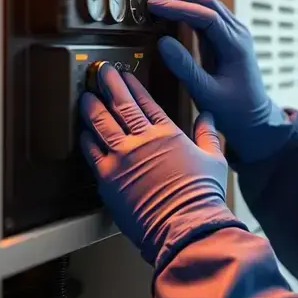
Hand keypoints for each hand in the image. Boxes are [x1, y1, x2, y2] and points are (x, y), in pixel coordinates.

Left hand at [79, 63, 232, 266]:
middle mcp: (143, 141)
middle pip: (122, 106)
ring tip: (86, 97)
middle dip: (110, 85)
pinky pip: (91, 153)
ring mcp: (122, 158)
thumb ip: (208, 134)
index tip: (127, 75)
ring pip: (102, 125)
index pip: (148, 103)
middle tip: (102, 72)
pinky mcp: (108, 178)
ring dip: (93, 108)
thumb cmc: (201, 195)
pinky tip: (83, 133)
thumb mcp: (214, 159)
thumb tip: (208, 116)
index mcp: (168, 134)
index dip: (135, 87)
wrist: (185, 224)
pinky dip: (86, 140)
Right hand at [147, 0, 290, 162]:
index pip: (206, 16)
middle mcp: (238, 34)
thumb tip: (163, 42)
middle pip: (209, 2)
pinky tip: (174, 3)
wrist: (254, 117)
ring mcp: (235, 33)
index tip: (155, 5)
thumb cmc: (233, 109)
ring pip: (210, 4)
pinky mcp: (228, 37)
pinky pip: (209, 14)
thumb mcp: (206, 92)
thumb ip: (184, 67)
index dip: (178, 7)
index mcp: (235, 46)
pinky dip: (190, 5)